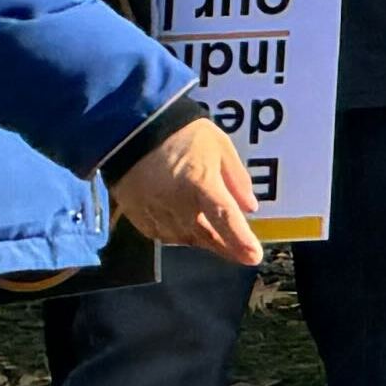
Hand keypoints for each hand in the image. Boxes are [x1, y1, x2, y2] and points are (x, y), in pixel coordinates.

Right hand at [113, 119, 262, 261]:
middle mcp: (176, 202)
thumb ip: (236, 178)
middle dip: (224, 247)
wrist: (132, 128)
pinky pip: (159, 234)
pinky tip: (186, 231)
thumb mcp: (220, 146)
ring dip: (201, 242)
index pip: (225, 219)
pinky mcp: (135, 212)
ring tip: (215, 240)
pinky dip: (175, 236)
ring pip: (182, 238)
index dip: (239, 241)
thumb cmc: (184, 134)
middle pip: (204, 235)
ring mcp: (152, 209)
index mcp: (200, 183)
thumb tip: (250, 207)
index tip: (253, 257)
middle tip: (240, 254)